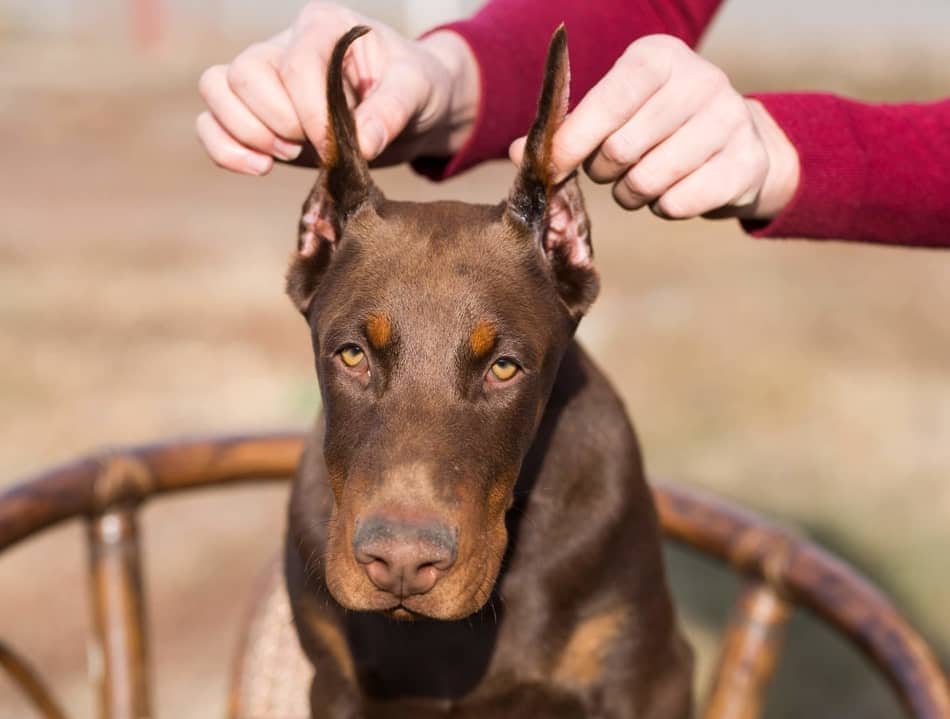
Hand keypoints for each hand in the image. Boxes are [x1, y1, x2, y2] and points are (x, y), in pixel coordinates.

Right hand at [196, 2, 478, 174]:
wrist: (412, 109)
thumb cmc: (416, 88)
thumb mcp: (418, 90)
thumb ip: (393, 111)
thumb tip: (363, 145)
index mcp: (325, 27)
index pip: (295, 63)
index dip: (308, 110)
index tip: (334, 144)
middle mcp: (285, 44)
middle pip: (244, 73)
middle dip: (276, 121)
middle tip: (312, 147)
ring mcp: (266, 79)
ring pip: (217, 90)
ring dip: (245, 133)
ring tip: (288, 156)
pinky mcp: (257, 114)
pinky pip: (211, 122)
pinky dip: (225, 149)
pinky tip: (261, 168)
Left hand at [511, 35, 798, 220]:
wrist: (736, 142)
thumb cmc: (657, 125)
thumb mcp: (614, 114)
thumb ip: (568, 132)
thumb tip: (521, 152)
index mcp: (660, 57)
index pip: (608, 101)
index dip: (574, 140)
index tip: (552, 166)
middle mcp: (701, 79)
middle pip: (622, 149)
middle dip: (604, 171)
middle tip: (611, 170)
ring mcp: (730, 119)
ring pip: (648, 181)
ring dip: (631, 194)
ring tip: (640, 181)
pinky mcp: (745, 163)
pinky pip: (679, 204)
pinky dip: (664, 208)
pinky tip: (671, 193)